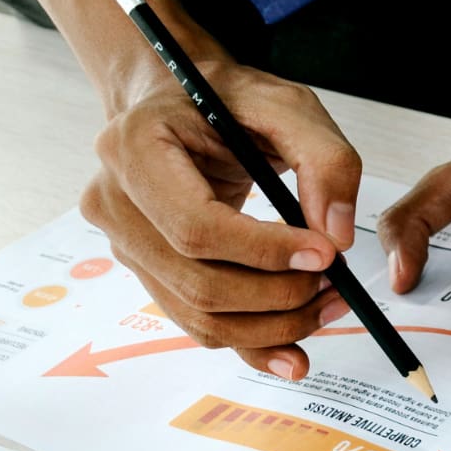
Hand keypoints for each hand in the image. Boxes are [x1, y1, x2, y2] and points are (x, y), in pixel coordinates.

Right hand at [79, 56, 364, 380]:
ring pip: (199, 315)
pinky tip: (293, 351)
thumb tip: (335, 235)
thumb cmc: (228, 99)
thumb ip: (326, 160)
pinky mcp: (148, 271)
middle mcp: (115, 202)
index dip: (264, 251)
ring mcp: (125, 244)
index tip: (324, 254)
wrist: (181, 103)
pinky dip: (250, 342)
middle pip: (198, 282)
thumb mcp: (288, 106)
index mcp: (135, 148)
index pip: (196, 226)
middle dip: (277, 295)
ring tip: (327, 304)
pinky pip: (197, 324)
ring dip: (272, 326)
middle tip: (336, 282)